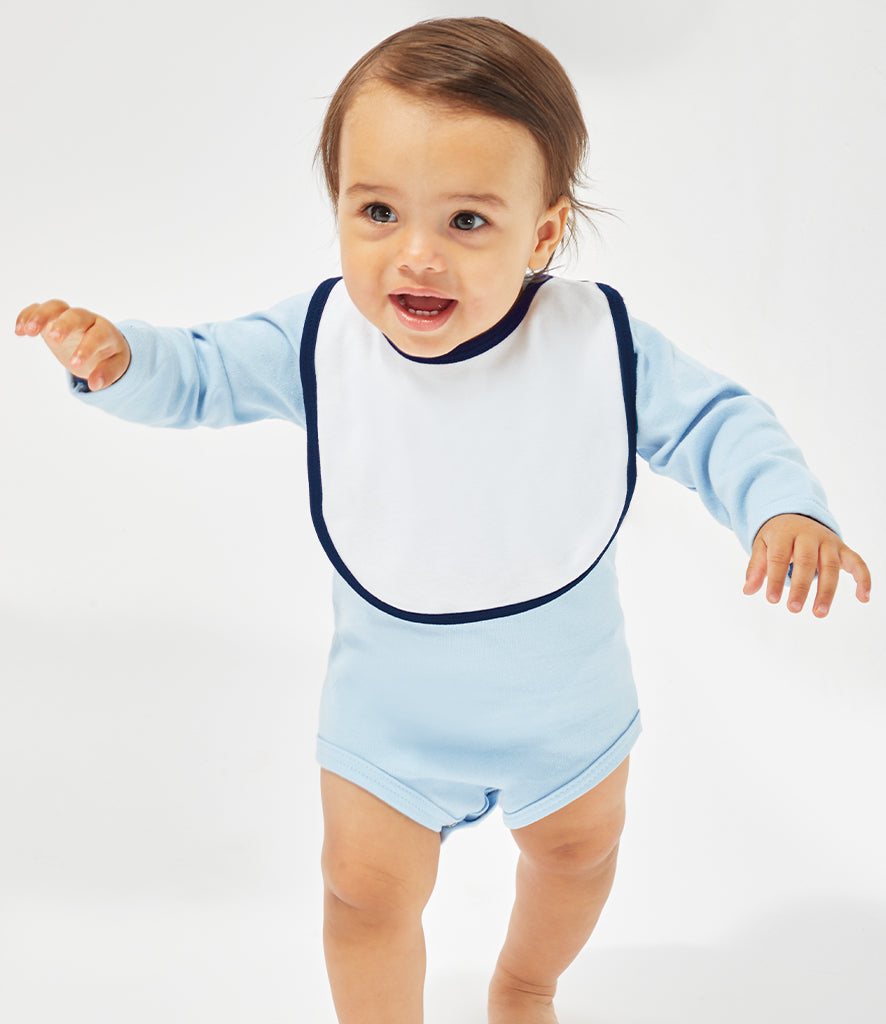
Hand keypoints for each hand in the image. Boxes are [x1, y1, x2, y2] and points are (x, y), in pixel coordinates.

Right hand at [15, 299, 130, 390]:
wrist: (103, 343)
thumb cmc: (109, 354)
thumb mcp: (115, 365)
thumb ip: (107, 374)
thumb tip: (95, 385)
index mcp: (105, 331)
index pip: (97, 336)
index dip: (86, 348)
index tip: (75, 364)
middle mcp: (87, 320)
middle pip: (75, 315)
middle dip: (64, 325)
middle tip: (54, 340)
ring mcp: (68, 317)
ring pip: (55, 307)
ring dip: (41, 316)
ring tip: (28, 331)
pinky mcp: (52, 318)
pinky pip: (39, 309)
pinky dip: (28, 315)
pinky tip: (19, 330)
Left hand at [743, 513, 870, 616]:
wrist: (796, 515)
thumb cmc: (777, 536)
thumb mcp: (761, 545)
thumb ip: (756, 567)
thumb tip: (748, 590)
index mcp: (785, 533)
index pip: (780, 557)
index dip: (776, 578)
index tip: (772, 599)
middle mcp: (809, 535)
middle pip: (807, 561)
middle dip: (801, 586)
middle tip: (794, 609)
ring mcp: (828, 542)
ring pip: (831, 566)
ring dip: (827, 591)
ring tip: (819, 613)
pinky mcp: (843, 548)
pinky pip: (857, 562)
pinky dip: (863, 578)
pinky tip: (863, 597)